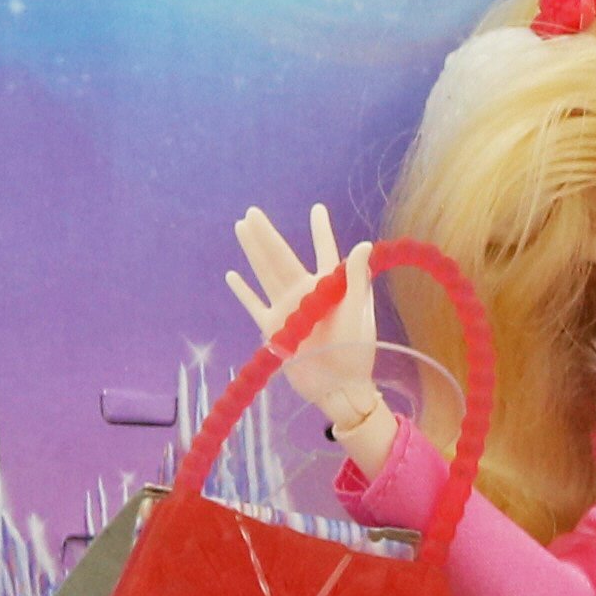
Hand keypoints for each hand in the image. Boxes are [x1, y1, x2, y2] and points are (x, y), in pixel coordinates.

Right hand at [226, 204, 394, 465]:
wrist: (339, 387)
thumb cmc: (356, 351)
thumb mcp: (359, 313)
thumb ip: (357, 278)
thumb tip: (363, 244)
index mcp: (328, 287)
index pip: (324, 251)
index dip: (320, 231)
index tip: (317, 209)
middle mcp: (305, 293)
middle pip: (281, 256)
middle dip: (267, 234)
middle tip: (253, 211)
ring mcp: (287, 310)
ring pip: (265, 273)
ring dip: (253, 251)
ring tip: (241, 228)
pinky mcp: (274, 329)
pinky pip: (254, 306)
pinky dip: (243, 292)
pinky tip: (232, 276)